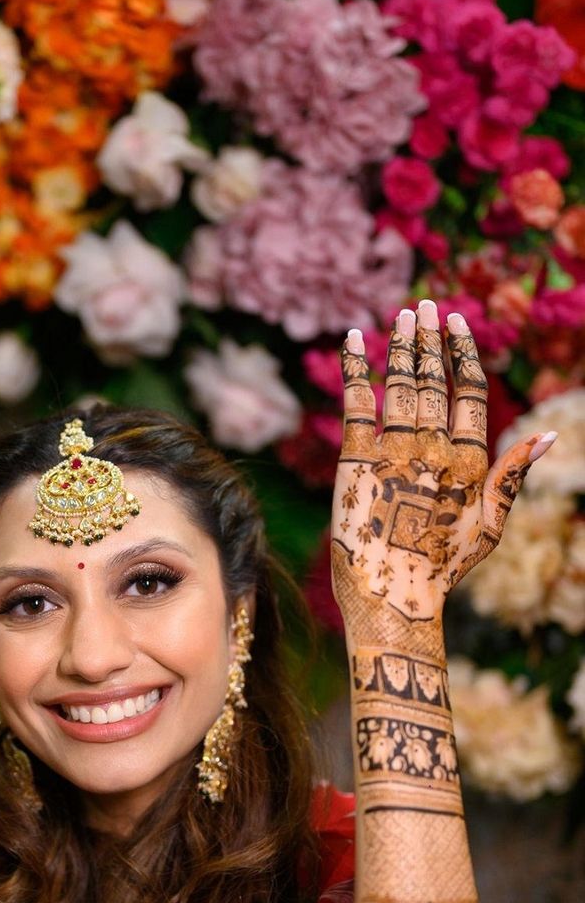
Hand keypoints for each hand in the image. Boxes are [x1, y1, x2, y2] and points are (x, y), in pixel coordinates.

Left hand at [331, 299, 556, 642]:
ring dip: (400, 346)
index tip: (454, 324)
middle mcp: (433, 450)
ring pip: (400, 386)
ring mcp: (393, 453)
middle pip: (433, 381)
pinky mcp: (354, 462)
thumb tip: (551, 435)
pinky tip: (353, 339)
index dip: (461, 354)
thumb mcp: (490, 525)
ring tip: (400, 316)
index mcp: (468, 461)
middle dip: (428, 339)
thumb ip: (514, 475)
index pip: (467, 392)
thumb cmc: (443, 568)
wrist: (392, 596)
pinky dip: (354, 369)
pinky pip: (356, 404)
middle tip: (422, 306)